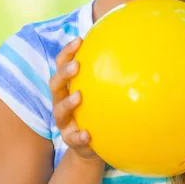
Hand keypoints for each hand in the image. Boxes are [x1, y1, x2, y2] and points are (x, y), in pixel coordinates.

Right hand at [49, 37, 102, 162]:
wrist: (91, 143)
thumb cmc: (96, 108)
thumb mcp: (100, 90)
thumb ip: (108, 73)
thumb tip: (129, 47)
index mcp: (67, 86)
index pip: (62, 64)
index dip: (67, 52)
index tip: (79, 40)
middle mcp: (60, 100)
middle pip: (55, 84)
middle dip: (64, 73)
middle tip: (76, 66)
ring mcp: (64, 120)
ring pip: (59, 110)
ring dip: (68, 102)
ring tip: (78, 96)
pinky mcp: (70, 139)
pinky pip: (72, 138)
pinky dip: (78, 136)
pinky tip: (87, 134)